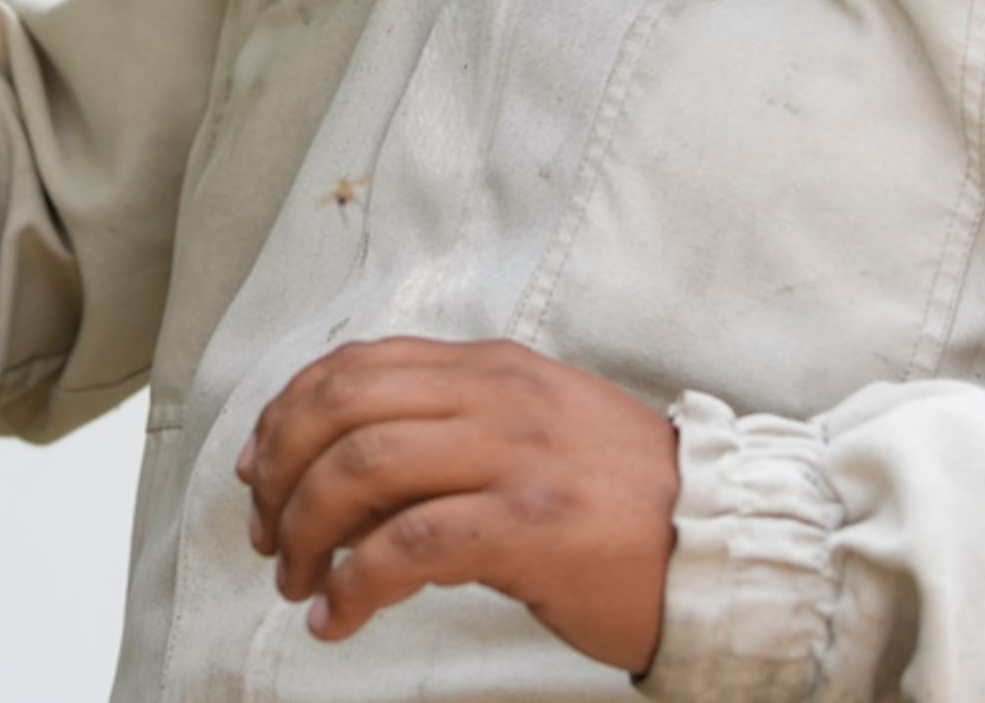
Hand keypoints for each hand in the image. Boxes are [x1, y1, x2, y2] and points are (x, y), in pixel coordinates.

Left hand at [236, 337, 677, 673]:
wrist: (727, 542)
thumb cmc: (622, 503)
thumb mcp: (531, 438)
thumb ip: (448, 438)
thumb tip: (342, 479)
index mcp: (491, 368)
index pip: (354, 365)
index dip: (285, 415)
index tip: (257, 471)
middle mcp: (496, 397)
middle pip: (340, 409)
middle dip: (281, 475)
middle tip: (266, 538)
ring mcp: (515, 457)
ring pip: (361, 469)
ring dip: (305, 533)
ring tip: (298, 584)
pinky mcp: (531, 526)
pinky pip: (408, 547)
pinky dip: (353, 585)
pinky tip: (338, 618)